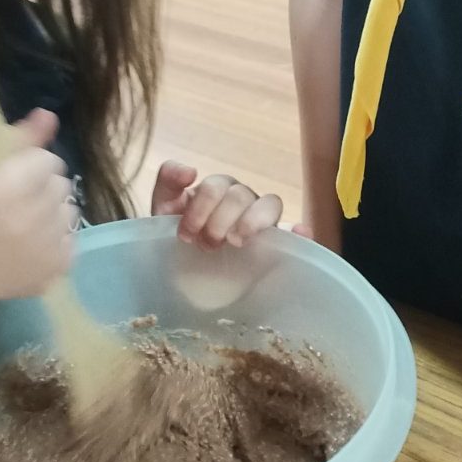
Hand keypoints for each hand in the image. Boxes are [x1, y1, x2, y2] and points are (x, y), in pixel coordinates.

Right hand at [0, 110, 74, 299]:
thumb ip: (15, 138)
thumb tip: (48, 114)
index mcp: (3, 193)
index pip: (47, 162)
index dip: (30, 164)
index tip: (14, 173)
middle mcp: (26, 223)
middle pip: (60, 186)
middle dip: (41, 187)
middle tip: (17, 197)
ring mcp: (40, 252)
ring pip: (69, 213)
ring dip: (50, 212)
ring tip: (23, 221)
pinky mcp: (49, 273)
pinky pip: (70, 242)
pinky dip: (54, 241)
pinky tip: (29, 243)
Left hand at [151, 162, 308, 249]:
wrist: (185, 292)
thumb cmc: (173, 249)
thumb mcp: (161, 216)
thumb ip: (168, 184)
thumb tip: (191, 169)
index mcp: (215, 193)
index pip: (218, 185)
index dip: (202, 206)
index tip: (186, 235)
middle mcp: (240, 204)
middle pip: (241, 194)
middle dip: (220, 219)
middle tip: (208, 245)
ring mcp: (260, 225)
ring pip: (269, 204)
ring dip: (252, 221)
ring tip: (237, 242)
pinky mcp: (275, 249)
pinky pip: (295, 232)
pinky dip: (299, 231)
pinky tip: (297, 233)